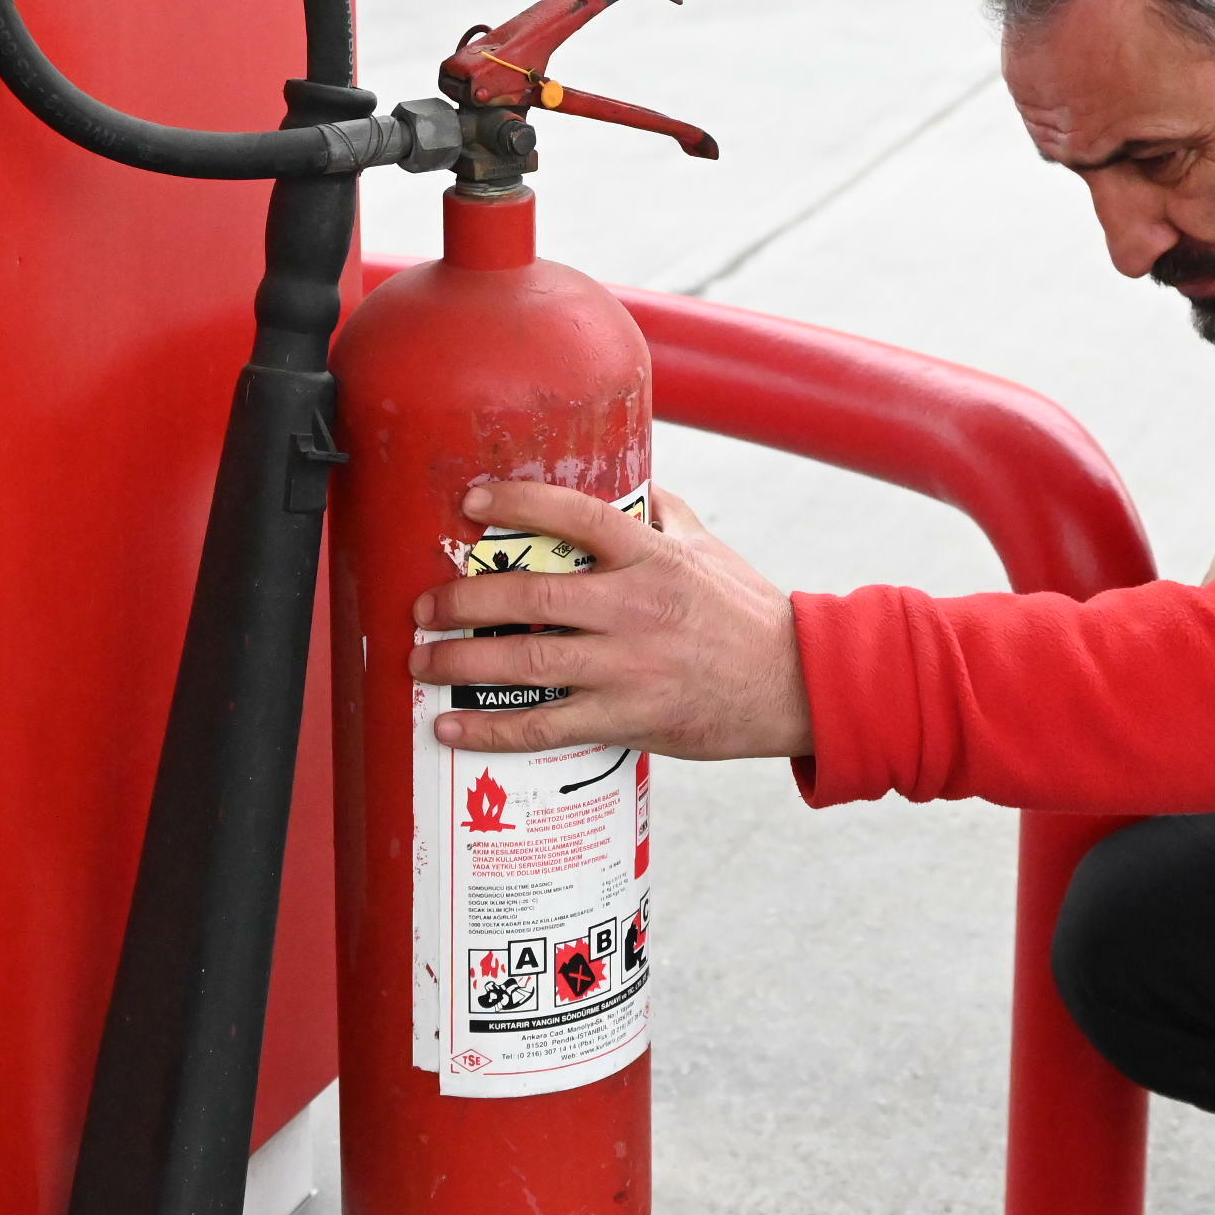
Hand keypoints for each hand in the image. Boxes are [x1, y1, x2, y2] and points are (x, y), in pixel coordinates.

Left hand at [411, 481, 813, 760]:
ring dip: (462, 663)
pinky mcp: (627, 718)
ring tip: (421, 660)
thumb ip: (662, 513)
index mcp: (653, 559)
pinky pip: (546, 726)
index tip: (472, 501)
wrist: (792, 685)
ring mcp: (629, 668)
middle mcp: (635, 609)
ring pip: (527, 663)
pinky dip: (492, 731)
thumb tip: (627, 483)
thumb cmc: (747, 613)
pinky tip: (452, 730)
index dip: (521, 504)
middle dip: (464, 599)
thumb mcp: (708, 549)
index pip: (578, 516)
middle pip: (532, 596)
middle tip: (423, 604)